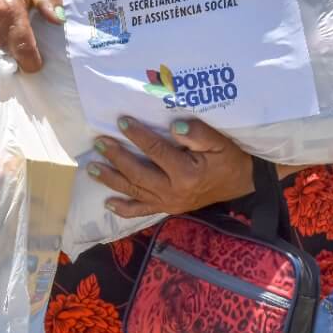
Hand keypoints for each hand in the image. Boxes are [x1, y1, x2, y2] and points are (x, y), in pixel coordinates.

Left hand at [89, 118, 254, 218]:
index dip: (137, 135)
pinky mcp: (167, 209)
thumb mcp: (220, 141)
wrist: (240, 183)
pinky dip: (124, 209)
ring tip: (91, 168)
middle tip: (99, 142)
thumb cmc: (229, 158)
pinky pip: (142, 211)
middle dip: (116, 157)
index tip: (121, 121)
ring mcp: (168, 203)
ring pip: (134, 192)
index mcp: (186, 173)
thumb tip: (174, 126)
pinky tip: (108, 203)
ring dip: (111, 180)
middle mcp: (173, 191)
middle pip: (138, 173)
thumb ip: (198, 133)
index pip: (155, 150)